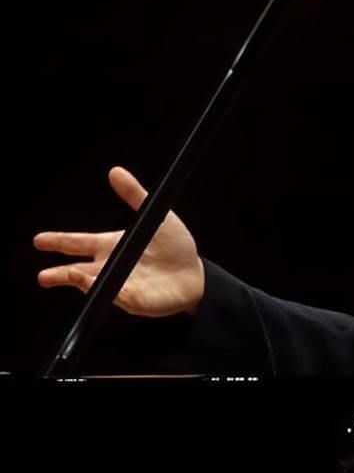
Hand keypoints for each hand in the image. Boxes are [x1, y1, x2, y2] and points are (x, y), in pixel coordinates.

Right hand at [34, 166, 204, 316]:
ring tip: (72, 275)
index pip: (79, 243)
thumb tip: (115, 171)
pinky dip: (112, 292)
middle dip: (60, 274)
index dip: (59, 241)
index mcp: (111, 246)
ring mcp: (120, 286)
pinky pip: (120, 297)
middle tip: (43, 277)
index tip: (39, 239)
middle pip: (78, 271)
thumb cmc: (174, 246)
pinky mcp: (135, 301)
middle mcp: (110, 267)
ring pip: (95, 286)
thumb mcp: (155, 216)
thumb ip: (135, 195)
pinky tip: (108, 287)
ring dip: (82, 281)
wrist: (196, 274)